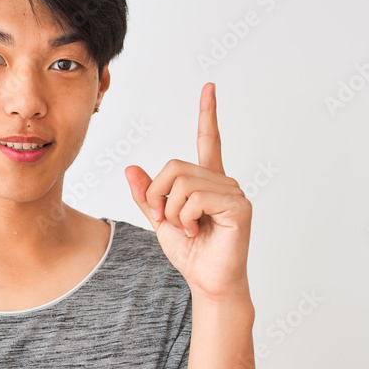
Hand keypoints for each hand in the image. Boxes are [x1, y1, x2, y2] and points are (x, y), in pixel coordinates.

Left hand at [124, 83, 251, 301]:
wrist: (207, 280)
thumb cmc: (190, 251)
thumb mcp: (159, 219)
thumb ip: (147, 194)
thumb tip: (130, 168)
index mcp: (206, 181)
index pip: (207, 140)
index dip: (208, 113)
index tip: (209, 87)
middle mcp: (222, 181)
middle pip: (174, 167)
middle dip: (159, 197)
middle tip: (167, 220)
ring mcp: (233, 192)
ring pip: (182, 185)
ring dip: (173, 213)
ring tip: (188, 229)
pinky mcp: (238, 206)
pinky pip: (195, 199)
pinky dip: (186, 219)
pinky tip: (199, 231)